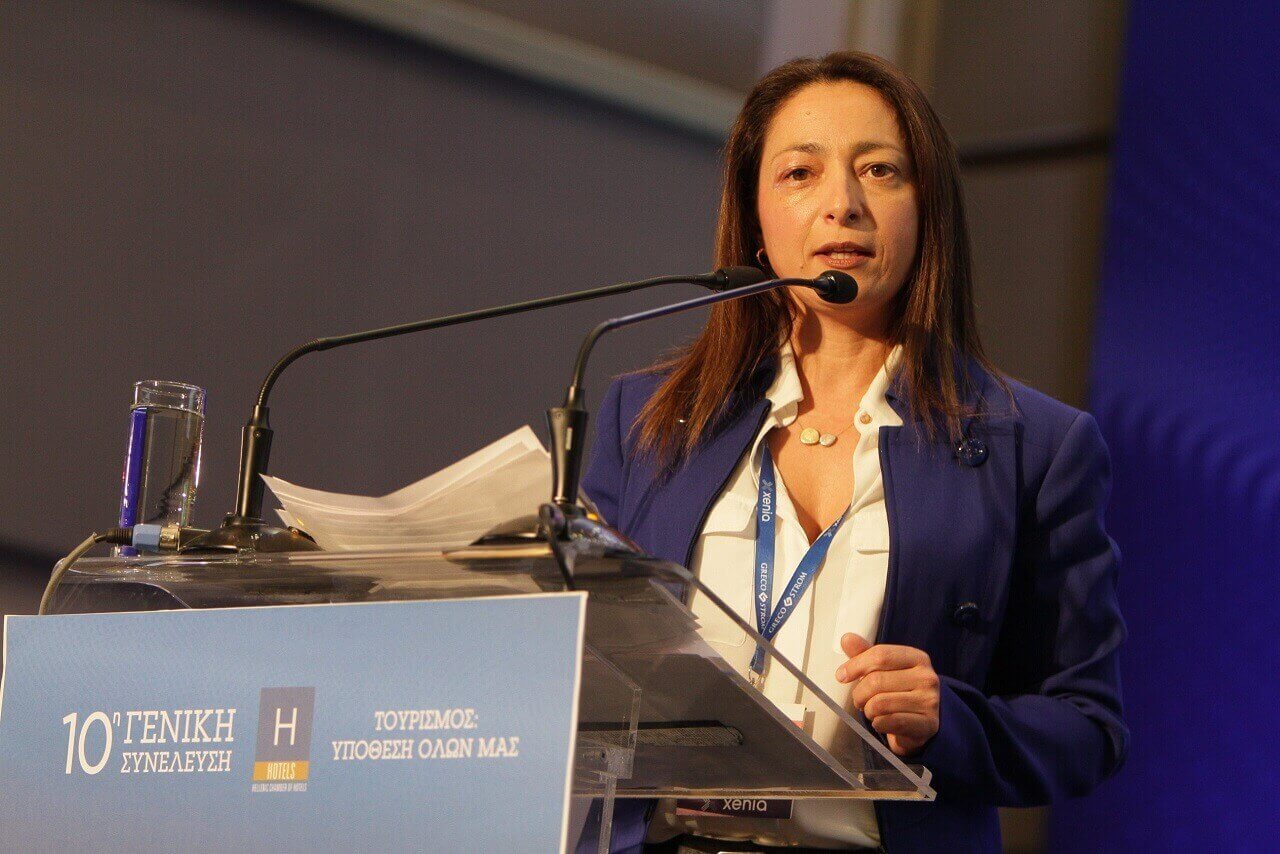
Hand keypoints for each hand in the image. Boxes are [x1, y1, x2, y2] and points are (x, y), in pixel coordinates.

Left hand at [835, 632, 939, 756]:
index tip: (841, 675)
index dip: (855, 665)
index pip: (880, 655)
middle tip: (859, 700)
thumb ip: (865, 654)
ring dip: (868, 710)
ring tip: (872, 710)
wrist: (921, 721)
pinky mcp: (928, 724)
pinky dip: (878, 723)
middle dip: (859, 693)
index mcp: (917, 658)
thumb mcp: (884, 669)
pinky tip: (881, 722)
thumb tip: (846, 638)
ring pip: (880, 704)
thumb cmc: (899, 691)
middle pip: (876, 681)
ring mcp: (930, 702)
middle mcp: (927, 677)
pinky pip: (889, 722)